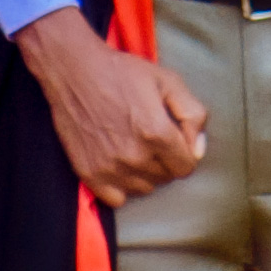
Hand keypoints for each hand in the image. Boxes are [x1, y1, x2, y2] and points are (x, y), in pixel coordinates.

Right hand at [19, 8, 206, 206]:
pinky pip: (118, 199)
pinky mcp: (89, 174)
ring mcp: (110, 168)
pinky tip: (118, 164)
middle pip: (165, 178)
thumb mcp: (168, 81)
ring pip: (144, 188)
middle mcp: (135, 156)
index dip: (183, 152)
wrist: (73, 71)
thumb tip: (198, 150)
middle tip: (150, 137)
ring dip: (144, 173)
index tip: (172, 138)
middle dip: (164, 160)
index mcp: (157, 133)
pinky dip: (121, 186)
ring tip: (134, 148)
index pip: (186, 167)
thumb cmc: (122, 73)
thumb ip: (193, 114)